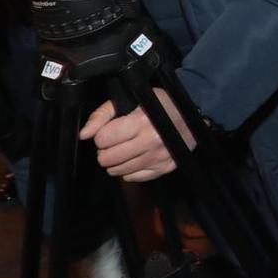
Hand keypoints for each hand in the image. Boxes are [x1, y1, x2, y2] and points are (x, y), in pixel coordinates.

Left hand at [79, 88, 195, 181]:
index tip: (113, 129)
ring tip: (126, 148)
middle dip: (106, 150)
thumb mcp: (130, 99)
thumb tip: (84, 135)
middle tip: (117, 141)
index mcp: (141, 121)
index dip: (103, 134)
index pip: (102, 139)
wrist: (193, 115)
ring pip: (117, 172)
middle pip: (106, 159)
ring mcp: (158, 158)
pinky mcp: (164, 169)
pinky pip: (132, 178)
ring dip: (116, 161)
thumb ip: (103, 114)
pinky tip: (137, 157)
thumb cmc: (159, 104)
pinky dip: (130, 170)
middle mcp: (151, 142)